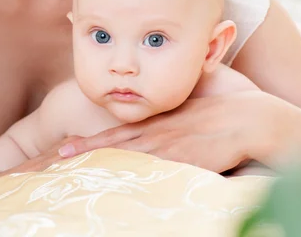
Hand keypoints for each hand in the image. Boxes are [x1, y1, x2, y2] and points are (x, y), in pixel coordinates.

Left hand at [58, 92, 270, 173]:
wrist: (243, 118)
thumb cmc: (216, 117)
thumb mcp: (183, 118)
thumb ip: (165, 128)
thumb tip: (152, 138)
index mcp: (155, 125)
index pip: (116, 135)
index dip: (90, 141)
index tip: (66, 147)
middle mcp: (156, 135)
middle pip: (114, 145)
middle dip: (86, 150)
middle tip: (58, 155)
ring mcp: (168, 148)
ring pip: (128, 157)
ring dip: (102, 163)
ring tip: (75, 169)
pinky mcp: (183, 160)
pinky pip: (154, 171)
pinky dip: (134, 177)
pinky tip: (118, 184)